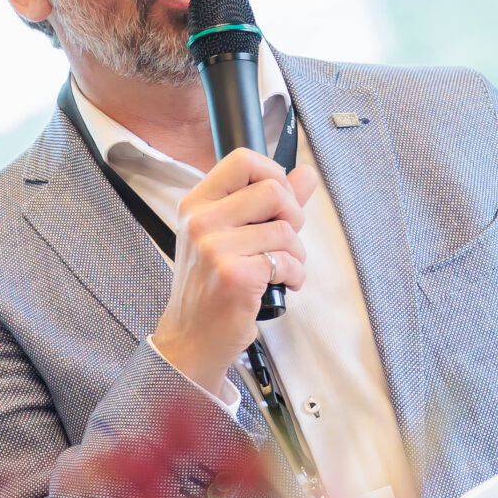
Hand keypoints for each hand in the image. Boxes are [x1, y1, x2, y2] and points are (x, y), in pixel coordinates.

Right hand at [151, 146, 313, 388]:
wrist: (192, 338)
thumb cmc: (212, 288)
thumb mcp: (231, 237)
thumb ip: (269, 203)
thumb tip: (305, 174)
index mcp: (196, 204)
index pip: (242, 160)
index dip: (273, 174)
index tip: (280, 200)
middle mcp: (201, 221)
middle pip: (273, 190)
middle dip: (293, 216)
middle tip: (285, 240)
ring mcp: (215, 248)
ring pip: (285, 229)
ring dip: (296, 253)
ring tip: (282, 269)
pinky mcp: (235, 275)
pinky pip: (286, 260)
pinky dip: (295, 275)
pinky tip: (281, 284)